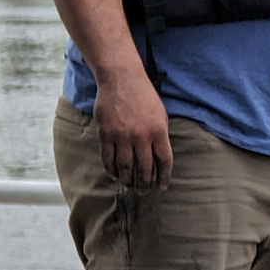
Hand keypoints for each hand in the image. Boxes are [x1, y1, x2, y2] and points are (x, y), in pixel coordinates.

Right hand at [93, 65, 173, 190]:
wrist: (121, 78)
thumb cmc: (143, 95)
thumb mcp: (160, 113)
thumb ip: (160, 134)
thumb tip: (159, 156)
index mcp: (159, 131)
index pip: (164, 161)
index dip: (164, 177)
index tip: (162, 187)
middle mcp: (141, 136)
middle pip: (144, 168)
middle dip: (145, 183)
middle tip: (143, 191)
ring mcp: (122, 136)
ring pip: (125, 167)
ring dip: (128, 180)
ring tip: (129, 186)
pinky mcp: (106, 134)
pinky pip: (108, 158)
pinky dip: (111, 170)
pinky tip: (114, 175)